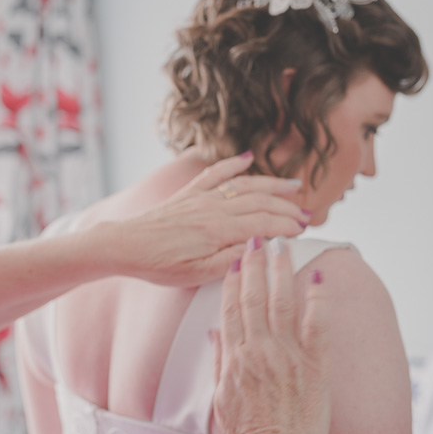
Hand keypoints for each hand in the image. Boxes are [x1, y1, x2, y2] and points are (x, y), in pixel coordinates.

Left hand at [118, 152, 307, 285]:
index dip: (286, 226)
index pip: (264, 223)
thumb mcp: (197, 275)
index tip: (304, 231)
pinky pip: (214, 173)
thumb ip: (231, 261)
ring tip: (294, 186)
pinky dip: (233, 164)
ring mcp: (200, 197)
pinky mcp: (188, 193)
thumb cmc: (159, 265)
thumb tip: (260, 247)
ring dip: (271, 184)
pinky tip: (248, 158)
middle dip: (287, 206)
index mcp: (218, 230)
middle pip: (259, 201)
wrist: (125, 246)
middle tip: (307, 214)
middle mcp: (213, 208)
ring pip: (243, 184)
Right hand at [210, 237, 330, 433]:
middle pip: (254, 297)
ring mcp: (287, 357)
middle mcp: (258, 351)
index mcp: (234, 358)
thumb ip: (218, 361)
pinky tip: (318, 277)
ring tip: (282, 246)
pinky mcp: (314, 366)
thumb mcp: (221, 398)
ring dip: (281, 271)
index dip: (232, 281)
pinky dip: (317, 299)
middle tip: (257, 238)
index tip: (234, 259)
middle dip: (255, 264)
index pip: (230, 309)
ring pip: (282, 302)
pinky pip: (316, 325)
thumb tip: (212, 333)